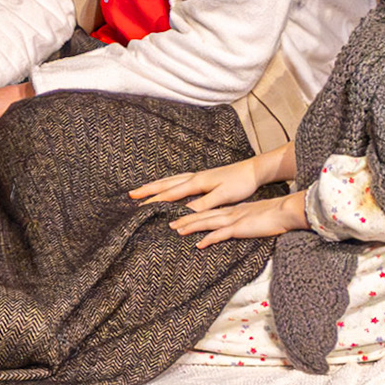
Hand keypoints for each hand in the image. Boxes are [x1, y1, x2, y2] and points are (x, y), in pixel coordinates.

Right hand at [131, 159, 263, 211]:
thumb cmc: (240, 184)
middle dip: (148, 190)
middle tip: (131, 195)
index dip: (154, 201)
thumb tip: (184, 213)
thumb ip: (202, 204)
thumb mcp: (222, 197)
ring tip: (142, 189)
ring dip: (155, 185)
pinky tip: (167, 185)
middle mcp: (194, 178)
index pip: (170, 194)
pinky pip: (178, 179)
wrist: (254, 170)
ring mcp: (198, 176)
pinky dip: (167, 182)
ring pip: (171, 180)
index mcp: (197, 183)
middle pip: (166, 184)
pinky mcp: (203, 177)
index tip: (139, 207)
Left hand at [167, 190, 308, 247]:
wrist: (288, 210)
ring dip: (191, 226)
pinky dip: (208, 239)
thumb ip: (245, 221)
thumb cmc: (275, 216)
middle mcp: (231, 212)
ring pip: (207, 222)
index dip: (194, 213)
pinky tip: (198, 245)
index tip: (181, 216)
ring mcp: (234, 219)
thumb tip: (238, 226)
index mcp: (234, 210)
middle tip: (169, 222)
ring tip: (176, 230)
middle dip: (185, 218)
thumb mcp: (255, 217)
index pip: (210, 211)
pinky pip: (221, 234)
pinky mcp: (240, 227)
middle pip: (203, 215)